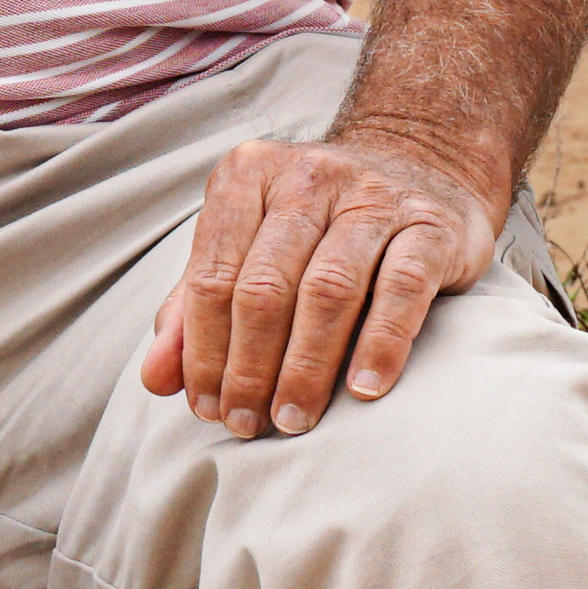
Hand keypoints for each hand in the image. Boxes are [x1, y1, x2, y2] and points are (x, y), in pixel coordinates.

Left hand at [137, 126, 503, 437]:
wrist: (420, 164)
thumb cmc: (317, 224)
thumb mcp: (247, 247)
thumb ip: (194, 309)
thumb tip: (156, 379)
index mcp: (249, 175)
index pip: (211, 275)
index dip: (203, 351)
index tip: (207, 407)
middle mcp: (310, 176)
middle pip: (264, 287)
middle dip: (249, 368)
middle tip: (247, 424)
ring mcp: (374, 196)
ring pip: (327, 291)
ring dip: (305, 368)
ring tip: (294, 420)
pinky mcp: (431, 225)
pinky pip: (401, 290)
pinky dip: (379, 345)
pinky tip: (363, 392)